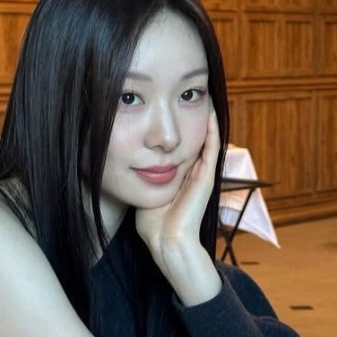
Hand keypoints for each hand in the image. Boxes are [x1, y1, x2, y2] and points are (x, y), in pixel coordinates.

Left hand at [135, 110, 221, 304]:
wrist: (166, 242)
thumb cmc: (152, 224)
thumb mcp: (143, 191)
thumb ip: (139, 176)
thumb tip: (123, 160)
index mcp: (180, 176)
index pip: (181, 145)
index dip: (179, 127)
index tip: (172, 107)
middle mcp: (193, 172)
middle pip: (194, 138)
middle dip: (192, 118)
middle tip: (192, 95)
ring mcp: (202, 174)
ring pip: (206, 140)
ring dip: (205, 120)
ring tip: (204, 97)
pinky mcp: (206, 177)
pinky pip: (212, 148)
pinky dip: (213, 130)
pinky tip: (210, 112)